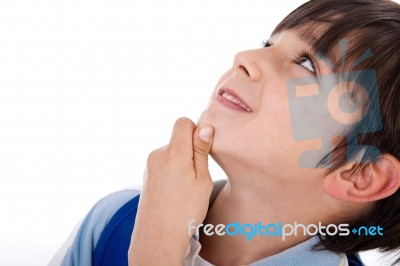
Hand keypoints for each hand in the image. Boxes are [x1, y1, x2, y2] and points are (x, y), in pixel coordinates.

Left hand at [129, 117, 214, 265]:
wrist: (157, 238)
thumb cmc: (185, 211)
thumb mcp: (202, 180)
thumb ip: (201, 151)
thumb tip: (205, 127)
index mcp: (173, 153)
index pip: (182, 122)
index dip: (195, 131)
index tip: (202, 149)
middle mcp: (157, 155)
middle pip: (177, 139)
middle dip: (189, 150)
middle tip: (197, 176)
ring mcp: (149, 166)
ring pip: (171, 153)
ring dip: (180, 162)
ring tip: (185, 188)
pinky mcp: (146, 176)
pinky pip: (163, 164)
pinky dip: (171, 171)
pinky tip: (175, 192)